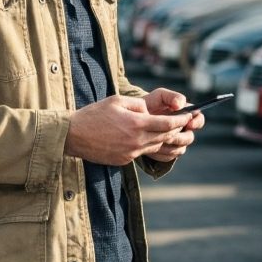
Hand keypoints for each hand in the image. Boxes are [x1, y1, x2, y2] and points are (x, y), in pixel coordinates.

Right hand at [65, 95, 188, 165]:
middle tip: (185, 123)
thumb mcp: (118, 101)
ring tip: (170, 131)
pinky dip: (149, 145)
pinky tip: (149, 139)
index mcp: (136, 124)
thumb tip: (150, 112)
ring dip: (165, 139)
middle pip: (165, 137)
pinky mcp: (124, 160)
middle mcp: (136, 141)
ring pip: (155, 146)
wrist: (73, 135)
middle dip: (177, 130)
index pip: (168, 124)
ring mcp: (130, 153)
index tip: (189, 116)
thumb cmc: (94, 114)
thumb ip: (139, 105)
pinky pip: (142, 152)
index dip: (181, 120)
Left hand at [140, 87, 203, 162]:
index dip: (196, 122)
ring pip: (180, 149)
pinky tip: (151, 148)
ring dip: (169, 146)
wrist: (133, 119)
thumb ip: (172, 97)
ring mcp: (175, 142)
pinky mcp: (166, 153)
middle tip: (168, 135)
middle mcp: (183, 130)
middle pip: (190, 138)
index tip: (189, 123)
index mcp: (185, 115)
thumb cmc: (149, 104)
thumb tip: (180, 105)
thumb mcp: (159, 96)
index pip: (199, 119)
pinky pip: (168, 157)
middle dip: (180, 137)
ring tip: (157, 141)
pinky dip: (161, 154)